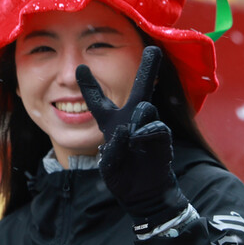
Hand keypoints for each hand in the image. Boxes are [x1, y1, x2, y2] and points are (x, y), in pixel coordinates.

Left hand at [76, 47, 187, 227]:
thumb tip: (131, 128)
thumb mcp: (109, 165)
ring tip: (134, 135)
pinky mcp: (162, 138)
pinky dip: (147, 134)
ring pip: (145, 109)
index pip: (98, 101)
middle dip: (148, 69)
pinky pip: (155, 128)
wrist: (145, 195)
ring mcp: (148, 127)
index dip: (90, 85)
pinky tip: (141, 143)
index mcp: (111, 123)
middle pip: (139, 89)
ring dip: (140, 117)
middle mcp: (131, 119)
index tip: (81, 68)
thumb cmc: (122, 177)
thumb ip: (114, 147)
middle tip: (154, 49)